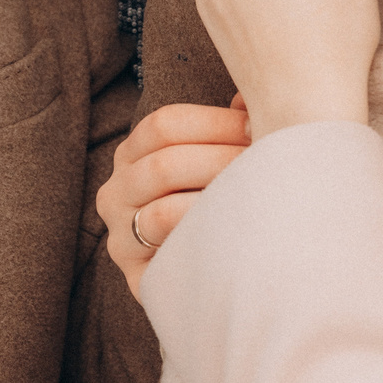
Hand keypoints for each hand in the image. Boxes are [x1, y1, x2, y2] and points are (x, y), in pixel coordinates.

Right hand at [97, 97, 250, 297]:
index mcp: (132, 156)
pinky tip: (238, 231)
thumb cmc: (217, 208)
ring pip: (162, 209)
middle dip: (222, 161)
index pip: (163, 125)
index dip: (214, 123)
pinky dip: (204, 234)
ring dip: (216, 199)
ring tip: (258, 198)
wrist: (209, 281)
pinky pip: (167, 253)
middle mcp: (116, 192)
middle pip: (164, 164)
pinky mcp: (137, 276)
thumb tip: (247, 101)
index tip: (257, 129)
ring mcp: (120, 236)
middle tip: (266, 165)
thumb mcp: (212, 164)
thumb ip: (228, 131)